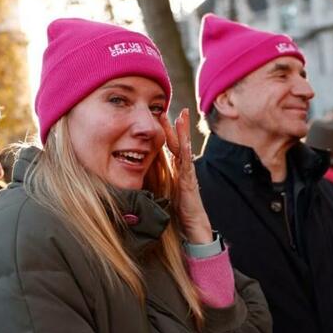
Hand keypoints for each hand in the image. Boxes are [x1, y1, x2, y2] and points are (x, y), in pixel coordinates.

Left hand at [161, 108, 212, 243]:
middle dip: (174, 125)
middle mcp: (183, 167)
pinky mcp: (189, 181)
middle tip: (170, 108)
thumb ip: (156, 179)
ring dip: (183, 131)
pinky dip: (187, 151)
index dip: (164, 131)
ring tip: (181, 115)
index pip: (169, 146)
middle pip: (177, 142)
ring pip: (185, 147)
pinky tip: (185, 141)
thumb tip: (141, 169)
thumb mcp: (163, 190)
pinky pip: (188, 163)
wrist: (192, 224)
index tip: (158, 116)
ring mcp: (188, 172)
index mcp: (175, 169)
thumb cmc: (179, 209)